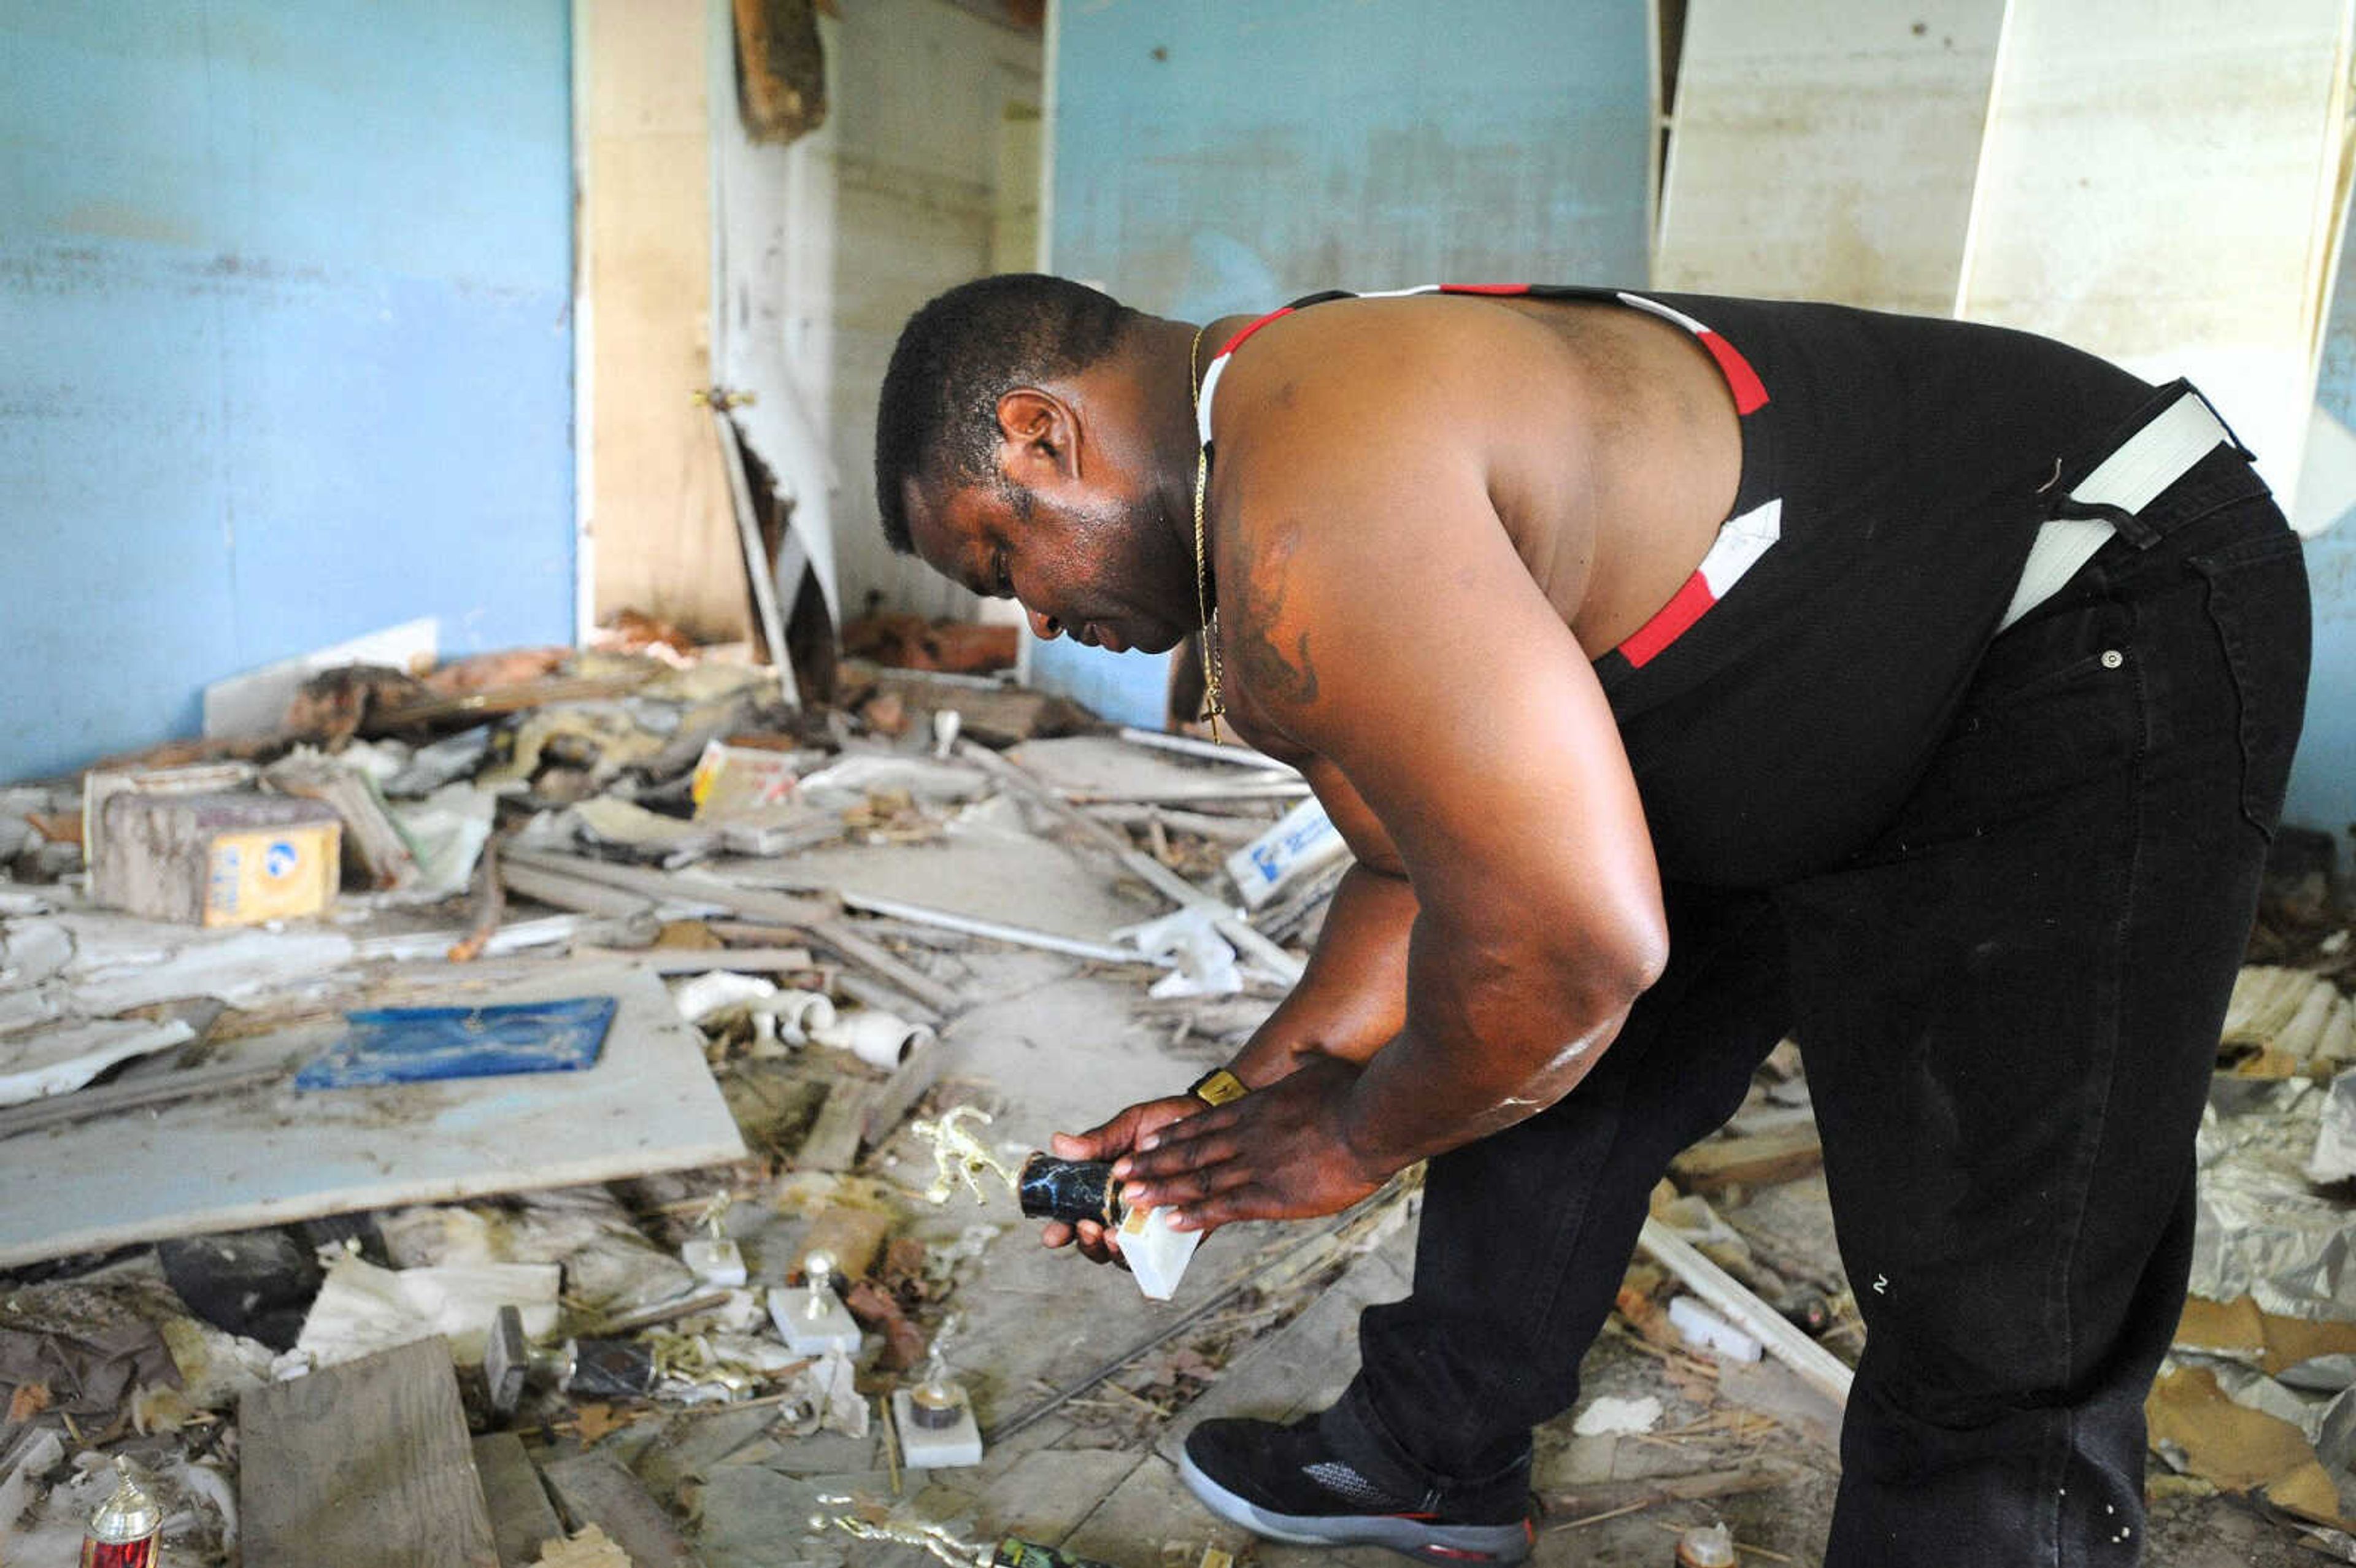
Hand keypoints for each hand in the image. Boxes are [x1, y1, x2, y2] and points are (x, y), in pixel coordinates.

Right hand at [1039, 1094, 1202, 1264]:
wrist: (1209, 1116)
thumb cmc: (1165, 1124)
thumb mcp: (1128, 1126)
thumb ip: (1097, 1141)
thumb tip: (1060, 1144)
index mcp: (1104, 1191)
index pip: (1075, 1219)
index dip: (1060, 1231)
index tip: (1052, 1234)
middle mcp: (1125, 1214)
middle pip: (1098, 1245)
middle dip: (1086, 1244)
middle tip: (1086, 1227)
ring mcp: (1152, 1227)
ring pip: (1127, 1256)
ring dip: (1114, 1251)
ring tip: (1111, 1234)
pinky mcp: (1183, 1233)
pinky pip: (1165, 1255)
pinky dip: (1152, 1254)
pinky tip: (1147, 1240)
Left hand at [1114, 1056, 1390, 1233]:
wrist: (1371, 1120)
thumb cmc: (1354, 1093)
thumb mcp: (1321, 1070)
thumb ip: (1305, 1067)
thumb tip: (1306, 1054)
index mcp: (1257, 1110)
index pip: (1203, 1124)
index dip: (1171, 1136)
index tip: (1144, 1143)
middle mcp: (1247, 1136)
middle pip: (1189, 1152)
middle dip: (1152, 1165)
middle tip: (1121, 1176)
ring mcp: (1256, 1166)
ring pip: (1198, 1180)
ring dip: (1162, 1190)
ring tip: (1131, 1199)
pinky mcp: (1271, 1195)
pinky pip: (1225, 1207)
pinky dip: (1197, 1215)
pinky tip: (1173, 1222)